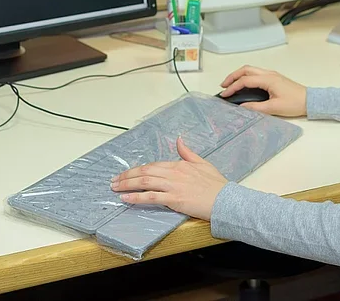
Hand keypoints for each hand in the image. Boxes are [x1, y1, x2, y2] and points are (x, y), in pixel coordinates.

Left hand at [110, 137, 226, 221]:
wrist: (225, 200)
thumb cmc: (216, 184)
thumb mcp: (202, 162)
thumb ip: (187, 152)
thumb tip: (179, 140)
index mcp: (179, 164)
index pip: (152, 165)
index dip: (136, 169)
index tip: (126, 174)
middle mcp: (174, 173)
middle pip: (144, 172)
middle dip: (126, 176)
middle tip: (114, 181)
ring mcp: (173, 186)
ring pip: (144, 182)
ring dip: (127, 184)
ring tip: (115, 188)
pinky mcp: (174, 199)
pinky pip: (151, 197)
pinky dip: (136, 197)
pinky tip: (126, 198)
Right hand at [219, 66, 306, 116]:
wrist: (310, 100)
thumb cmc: (295, 103)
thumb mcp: (274, 108)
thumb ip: (256, 108)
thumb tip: (242, 107)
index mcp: (268, 79)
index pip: (245, 80)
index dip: (233, 87)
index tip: (224, 94)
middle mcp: (269, 74)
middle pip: (245, 69)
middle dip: (232, 76)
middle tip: (223, 86)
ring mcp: (272, 74)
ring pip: (250, 69)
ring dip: (239, 75)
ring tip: (230, 84)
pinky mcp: (274, 78)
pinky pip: (256, 73)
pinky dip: (246, 76)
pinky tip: (244, 84)